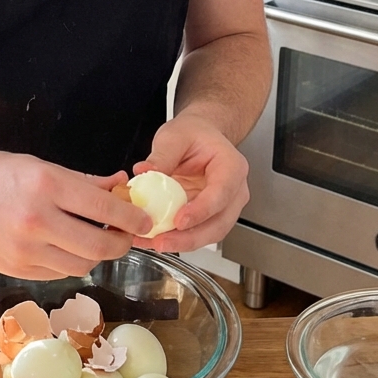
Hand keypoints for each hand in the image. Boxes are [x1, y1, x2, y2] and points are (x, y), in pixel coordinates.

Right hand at [0, 150, 151, 279]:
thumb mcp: (41, 166)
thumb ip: (83, 182)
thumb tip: (121, 187)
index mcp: (47, 186)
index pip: (104, 209)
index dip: (132, 218)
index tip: (146, 221)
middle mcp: (38, 220)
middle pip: (98, 246)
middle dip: (121, 243)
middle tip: (126, 236)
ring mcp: (25, 250)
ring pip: (81, 265)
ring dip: (97, 255)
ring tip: (98, 240)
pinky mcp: (15, 269)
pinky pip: (58, 273)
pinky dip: (71, 263)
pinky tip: (68, 248)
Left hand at [130, 110, 248, 252]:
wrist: (201, 136)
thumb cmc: (194, 134)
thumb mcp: (175, 135)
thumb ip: (162, 155)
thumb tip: (144, 172)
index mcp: (231, 166)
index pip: (221, 193)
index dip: (201, 210)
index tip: (179, 221)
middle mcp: (234, 191)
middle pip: (219, 223)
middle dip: (190, 238)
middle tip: (162, 242)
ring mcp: (224, 207)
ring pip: (210, 234)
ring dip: (183, 243)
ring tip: (154, 244)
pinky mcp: (209, 217)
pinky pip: (197, 233)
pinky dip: (177, 239)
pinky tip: (154, 239)